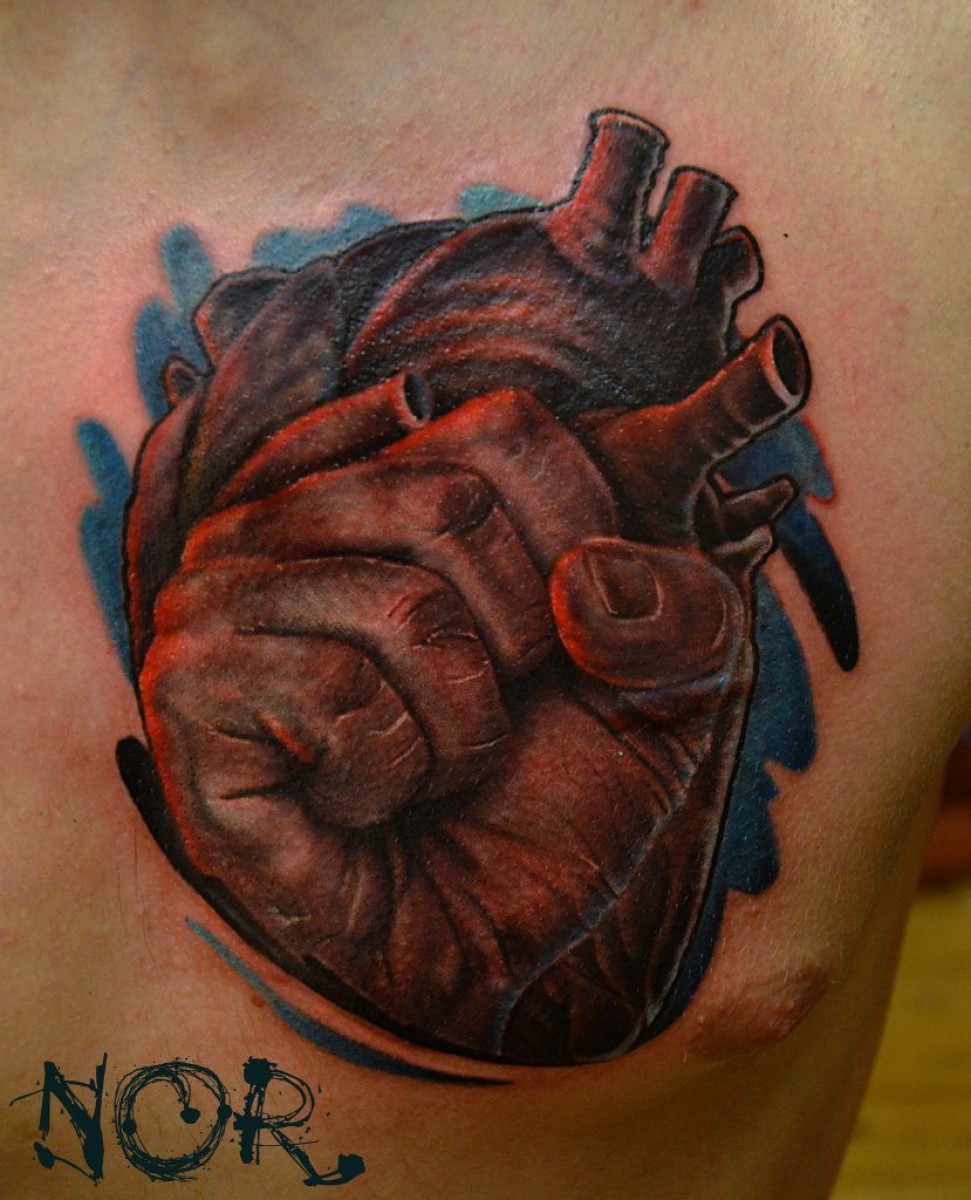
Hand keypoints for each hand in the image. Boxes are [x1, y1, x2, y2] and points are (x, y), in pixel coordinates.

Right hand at [130, 324, 801, 1064]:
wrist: (483, 935)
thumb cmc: (555, 789)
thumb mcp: (667, 686)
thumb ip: (683, 608)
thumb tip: (588, 584)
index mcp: (392, 470)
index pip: (506, 424)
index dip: (579, 536)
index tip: (565, 631)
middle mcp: (295, 507)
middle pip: (456, 504)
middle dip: (518, 645)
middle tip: (484, 710)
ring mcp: (227, 589)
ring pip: (408, 610)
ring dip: (460, 728)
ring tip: (418, 762)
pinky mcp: (189, 685)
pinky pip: (338, 695)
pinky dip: (389, 775)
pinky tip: (353, 798)